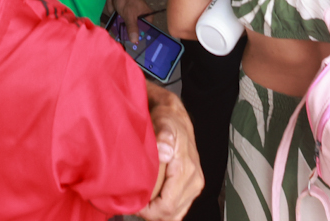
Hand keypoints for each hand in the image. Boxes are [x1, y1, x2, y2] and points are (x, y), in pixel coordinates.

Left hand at [110, 0, 152, 50]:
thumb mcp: (130, 13)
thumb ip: (133, 27)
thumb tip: (135, 41)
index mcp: (147, 17)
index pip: (148, 32)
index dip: (144, 41)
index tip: (140, 51)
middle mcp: (140, 19)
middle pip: (138, 33)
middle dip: (133, 40)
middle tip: (130, 53)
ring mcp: (131, 19)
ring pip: (128, 31)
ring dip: (125, 37)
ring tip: (122, 49)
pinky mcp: (122, 19)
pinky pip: (121, 28)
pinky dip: (119, 32)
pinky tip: (116, 41)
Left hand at [137, 87, 201, 220]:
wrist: (177, 118)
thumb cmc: (168, 121)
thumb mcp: (163, 123)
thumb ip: (164, 135)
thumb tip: (165, 150)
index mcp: (187, 171)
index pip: (167, 206)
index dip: (148, 211)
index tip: (134, 204)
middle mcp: (195, 181)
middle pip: (171, 214)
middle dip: (151, 214)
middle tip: (134, 204)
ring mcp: (194, 186)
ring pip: (175, 215)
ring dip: (158, 214)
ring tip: (142, 203)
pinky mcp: (191, 188)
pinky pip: (179, 209)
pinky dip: (165, 210)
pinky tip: (152, 202)